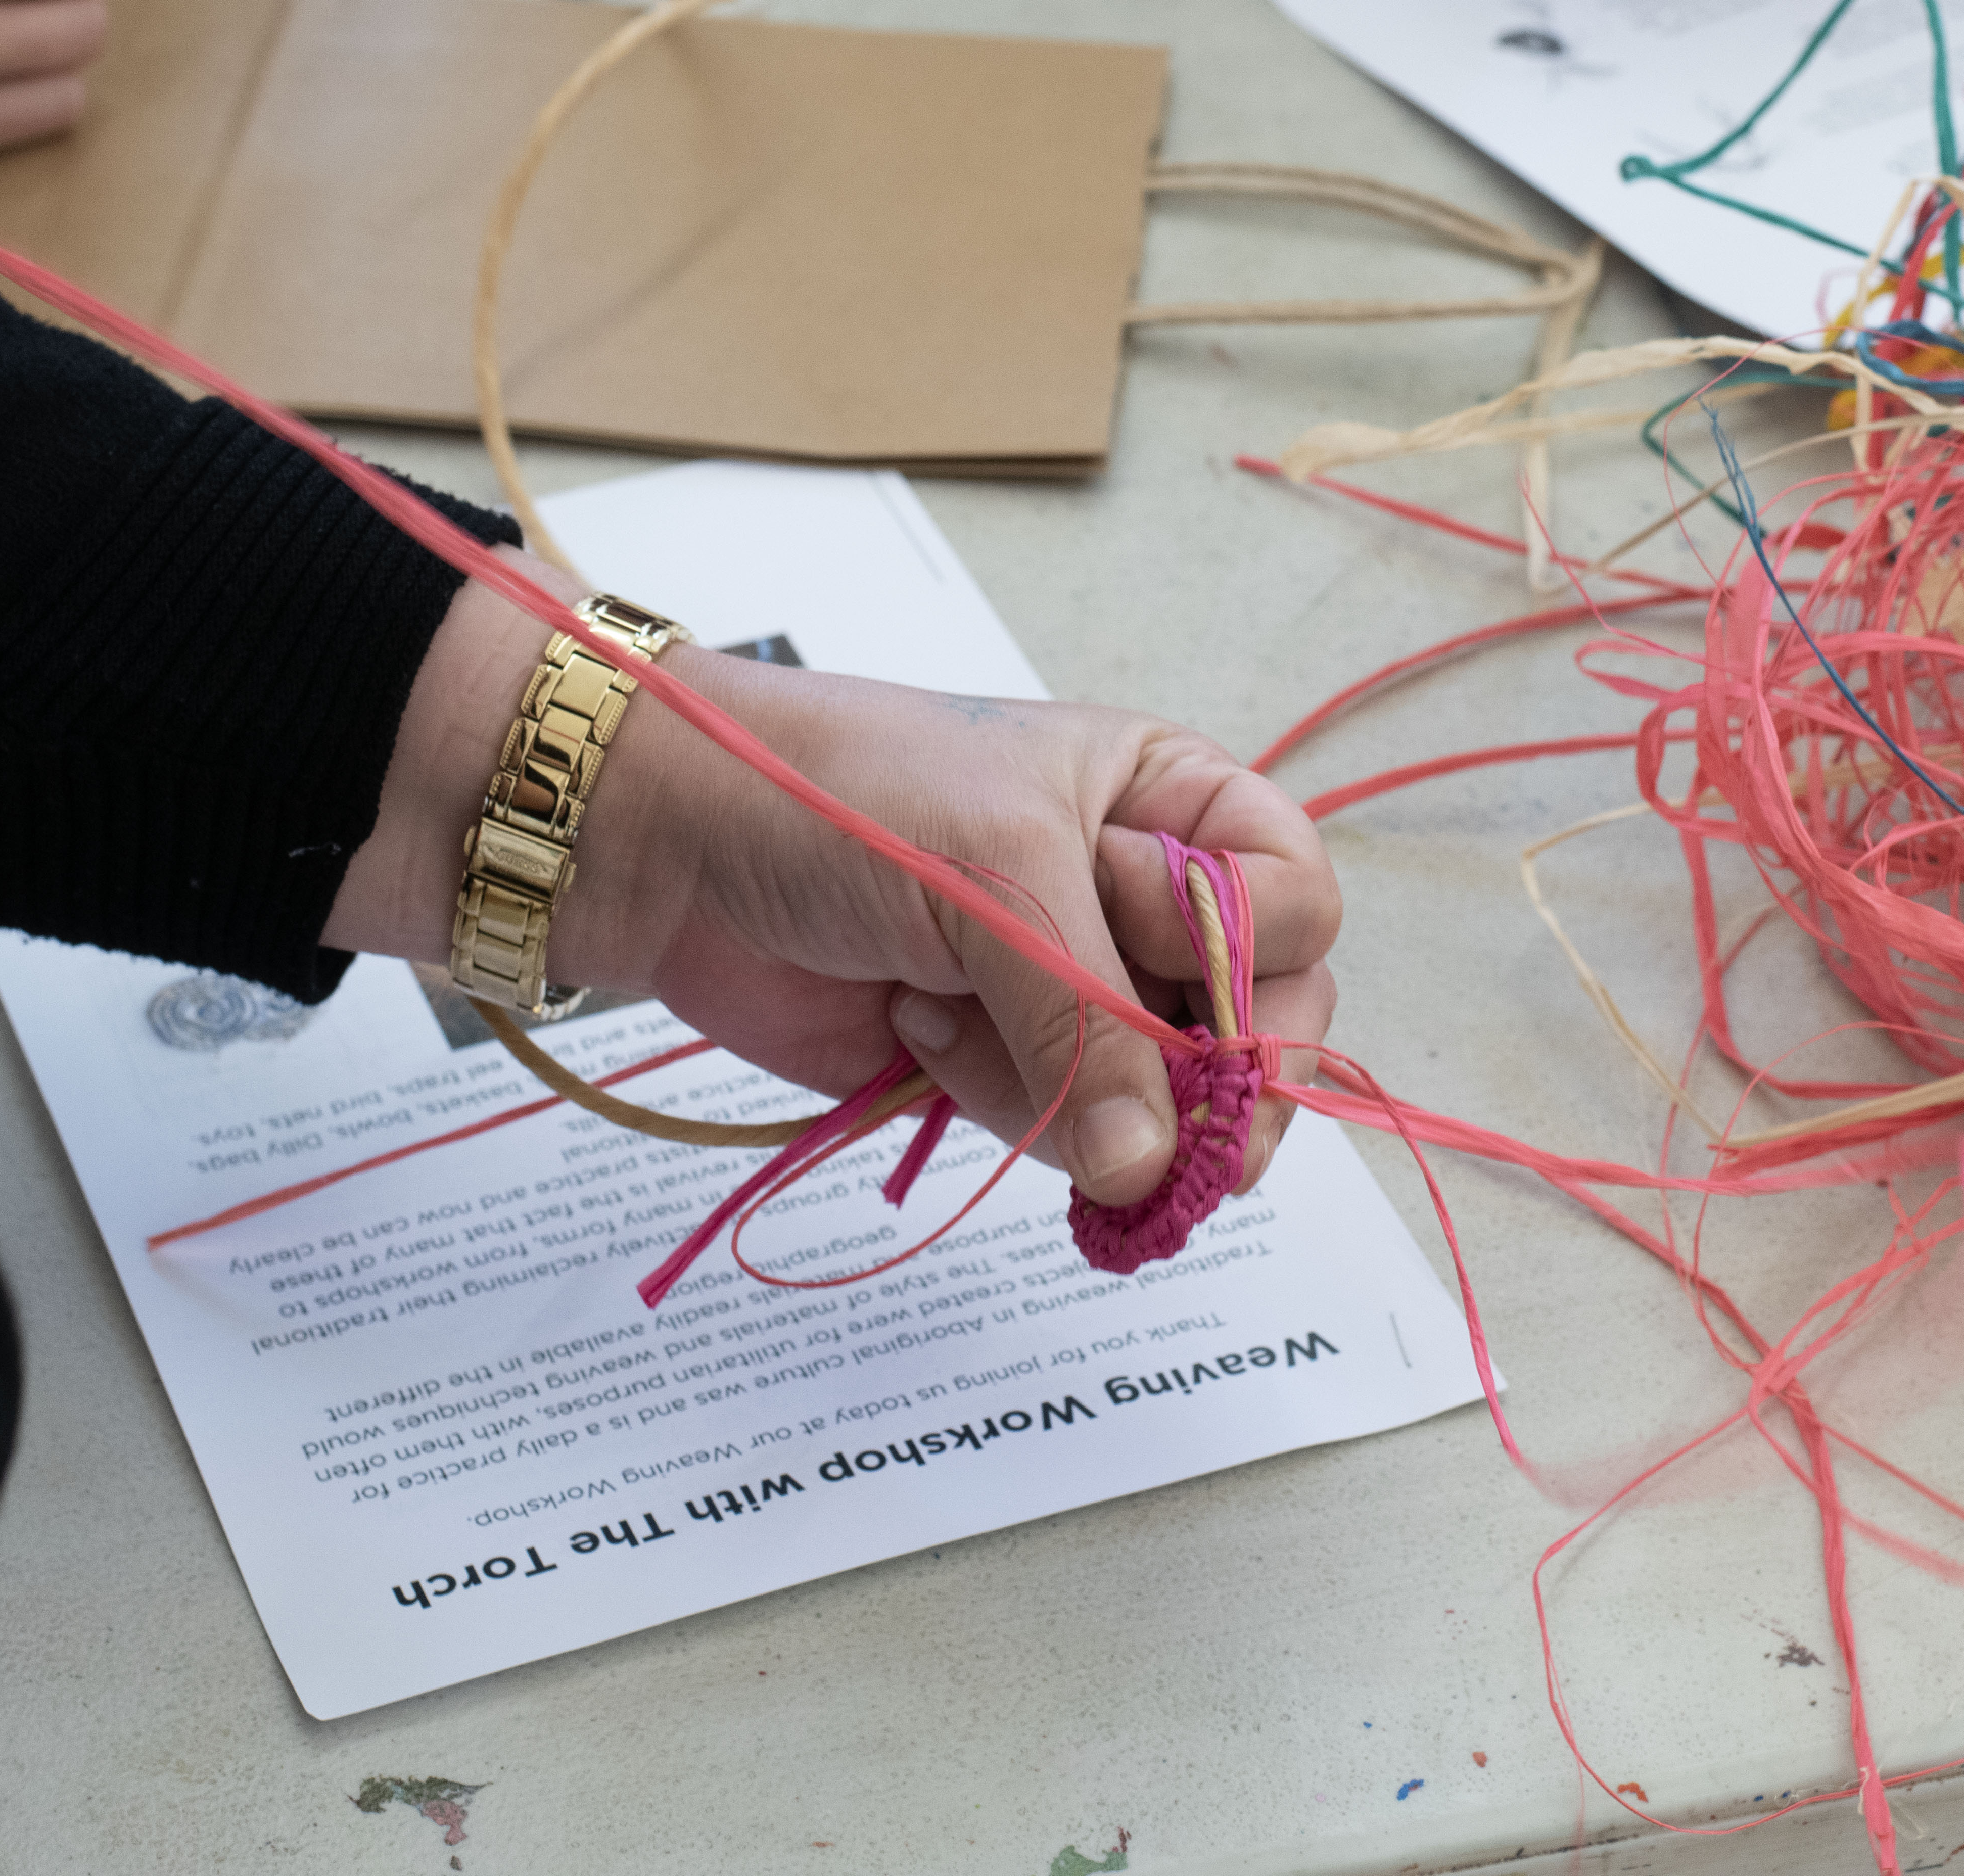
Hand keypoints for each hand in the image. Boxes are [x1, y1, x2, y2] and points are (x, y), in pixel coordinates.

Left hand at [551, 652, 1339, 1210]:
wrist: (668, 844)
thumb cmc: (836, 796)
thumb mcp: (994, 877)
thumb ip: (1092, 1025)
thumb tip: (1155, 1166)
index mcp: (1166, 800)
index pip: (1295, 905)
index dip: (1253, 957)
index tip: (1162, 963)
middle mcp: (1135, 896)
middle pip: (1256, 1024)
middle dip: (1195, 1074)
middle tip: (1141, 1109)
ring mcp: (1071, 989)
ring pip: (1159, 1099)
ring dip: (1063, 1085)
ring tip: (948, 1012)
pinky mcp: (1002, 1063)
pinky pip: (1066, 1133)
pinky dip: (1000, 1107)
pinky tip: (914, 1036)